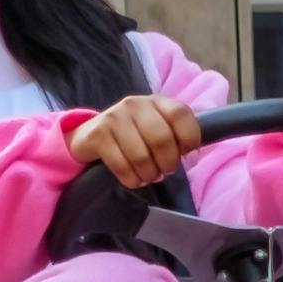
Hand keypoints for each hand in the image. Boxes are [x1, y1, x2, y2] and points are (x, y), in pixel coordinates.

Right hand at [66, 93, 201, 188]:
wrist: (89, 136)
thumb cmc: (133, 136)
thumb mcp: (156, 128)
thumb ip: (176, 136)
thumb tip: (193, 157)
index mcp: (155, 101)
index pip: (180, 114)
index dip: (190, 138)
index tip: (187, 155)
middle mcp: (134, 104)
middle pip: (162, 139)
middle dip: (168, 163)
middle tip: (164, 170)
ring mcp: (114, 117)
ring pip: (141, 157)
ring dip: (149, 175)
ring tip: (148, 176)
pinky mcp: (97, 135)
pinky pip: (122, 167)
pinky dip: (132, 180)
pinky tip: (133, 178)